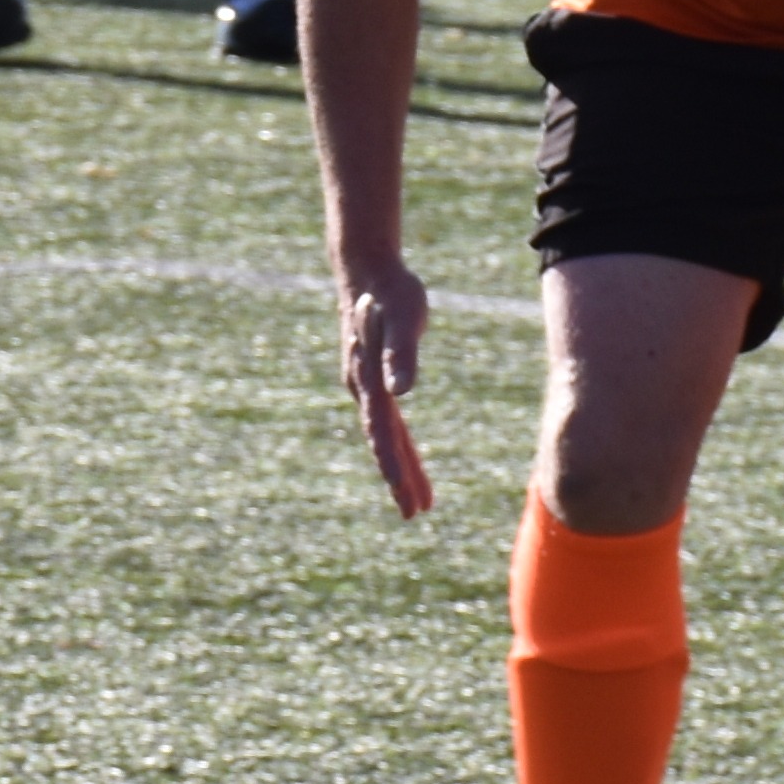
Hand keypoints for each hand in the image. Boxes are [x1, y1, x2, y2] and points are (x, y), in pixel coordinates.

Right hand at [337, 254, 433, 517]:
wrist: (366, 270)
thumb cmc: (390, 291)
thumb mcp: (404, 317)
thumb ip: (402, 353)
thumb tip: (402, 391)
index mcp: (368, 379)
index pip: (382, 432)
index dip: (393, 465)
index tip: (404, 495)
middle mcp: (363, 388)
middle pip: (383, 443)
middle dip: (399, 479)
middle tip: (413, 513)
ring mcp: (366, 385)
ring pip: (386, 436)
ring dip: (401, 467)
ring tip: (420, 500)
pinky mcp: (374, 378)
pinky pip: (389, 422)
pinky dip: (400, 445)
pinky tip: (409, 458)